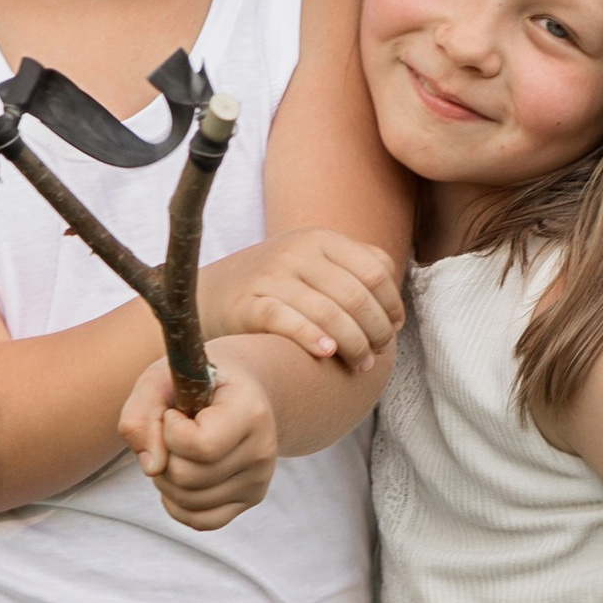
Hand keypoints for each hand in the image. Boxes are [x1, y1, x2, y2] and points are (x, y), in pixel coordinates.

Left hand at [118, 356, 278, 529]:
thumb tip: (152, 467)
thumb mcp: (160, 380)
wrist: (237, 390)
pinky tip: (178, 479)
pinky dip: (177, 504)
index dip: (170, 431)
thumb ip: (141, 415)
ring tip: (176, 451)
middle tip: (170, 433)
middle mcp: (262, 450)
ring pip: (189, 501)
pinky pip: (201, 520)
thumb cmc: (195, 383)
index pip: (199, 445)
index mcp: (250, 411)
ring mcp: (259, 479)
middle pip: (186, 477)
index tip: (173, 413)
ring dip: (165, 480)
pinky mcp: (250, 498)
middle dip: (163, 456)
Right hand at [202, 229, 403, 372]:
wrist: (207, 296)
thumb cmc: (273, 288)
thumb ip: (356, 271)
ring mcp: (272, 275)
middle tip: (377, 353)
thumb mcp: (314, 265)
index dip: (391, 304)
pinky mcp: (249, 303)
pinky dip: (313, 338)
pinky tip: (327, 354)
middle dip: (376, 330)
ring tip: (361, 364)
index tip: (393, 329)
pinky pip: (288, 321)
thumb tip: (395, 309)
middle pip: (356, 294)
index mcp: (320, 238)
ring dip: (354, 344)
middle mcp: (297, 251)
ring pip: (329, 311)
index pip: (375, 271)